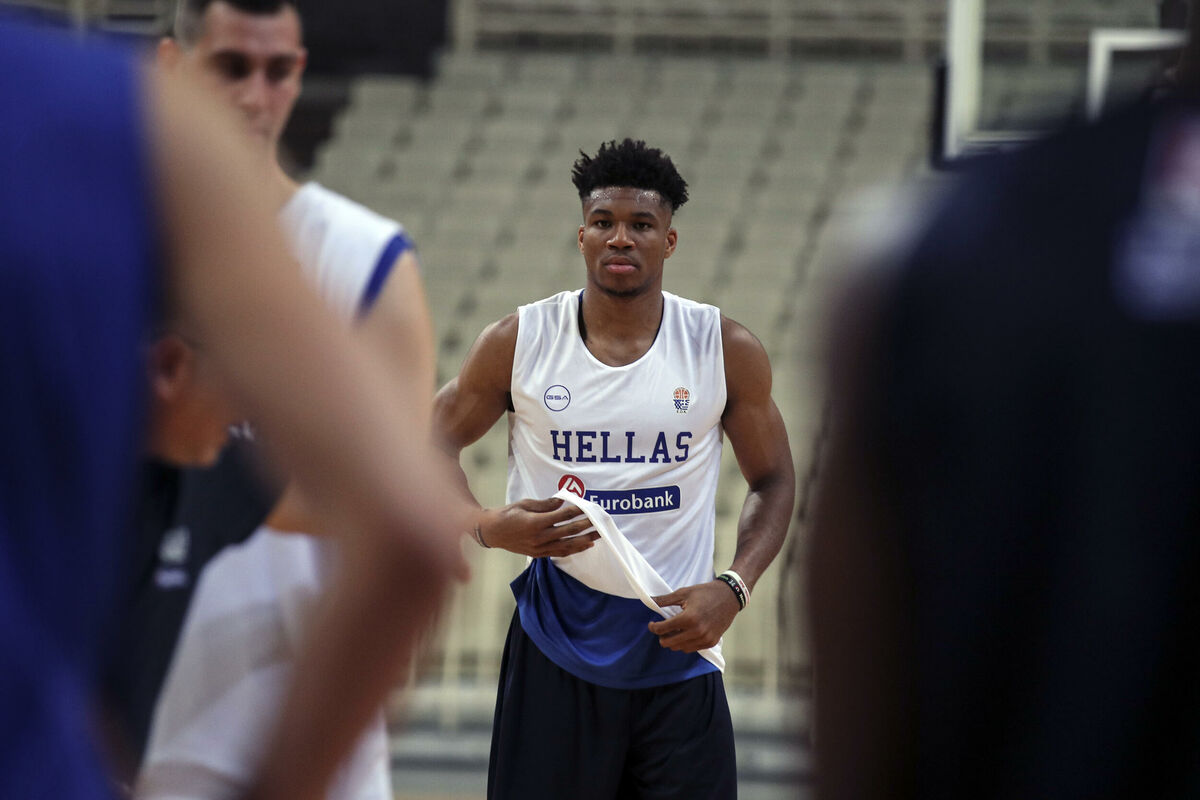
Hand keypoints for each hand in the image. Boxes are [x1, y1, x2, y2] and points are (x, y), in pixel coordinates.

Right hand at [480, 497, 598, 556]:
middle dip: (586, 526)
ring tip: (598, 536)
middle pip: (568, 532)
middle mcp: (539, 537)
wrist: (492, 532)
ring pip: (567, 546)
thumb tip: (562, 501)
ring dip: (584, 540)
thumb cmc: (507, 514)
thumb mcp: (524, 504)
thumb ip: (545, 504)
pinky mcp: (539, 554)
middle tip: (600, 521)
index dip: (577, 511)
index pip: (562, 516)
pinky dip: (574, 549)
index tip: (588, 506)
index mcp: (535, 523)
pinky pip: (560, 553)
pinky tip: (585, 545)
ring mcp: (539, 548)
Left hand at [648, 581, 740, 652]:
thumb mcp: (684, 592)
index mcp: (688, 618)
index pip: (663, 629)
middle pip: (669, 643)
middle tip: (662, 629)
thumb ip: (665, 600)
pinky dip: (685, 643)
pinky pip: (691, 649)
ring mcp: (705, 639)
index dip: (653, 627)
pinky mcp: (711, 642)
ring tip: (674, 630)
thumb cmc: (706, 592)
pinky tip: (685, 633)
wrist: (729, 596)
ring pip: (679, 648)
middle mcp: (697, 631)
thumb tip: (649, 600)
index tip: (652, 624)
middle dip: (662, 636)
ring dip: (673, 641)